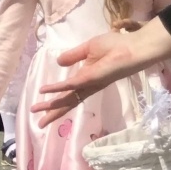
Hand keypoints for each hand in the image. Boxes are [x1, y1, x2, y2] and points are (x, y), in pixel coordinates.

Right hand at [31, 30, 148, 124]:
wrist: (135, 48)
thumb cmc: (117, 46)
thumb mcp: (89, 48)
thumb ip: (74, 55)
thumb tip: (58, 62)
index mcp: (88, 79)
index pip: (70, 93)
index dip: (57, 100)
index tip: (44, 107)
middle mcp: (88, 86)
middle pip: (67, 102)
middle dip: (52, 112)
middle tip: (39, 123)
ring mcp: (89, 84)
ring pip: (67, 99)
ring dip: (51, 106)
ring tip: (35, 111)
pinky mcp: (90, 79)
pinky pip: (70, 85)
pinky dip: (56, 88)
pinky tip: (43, 90)